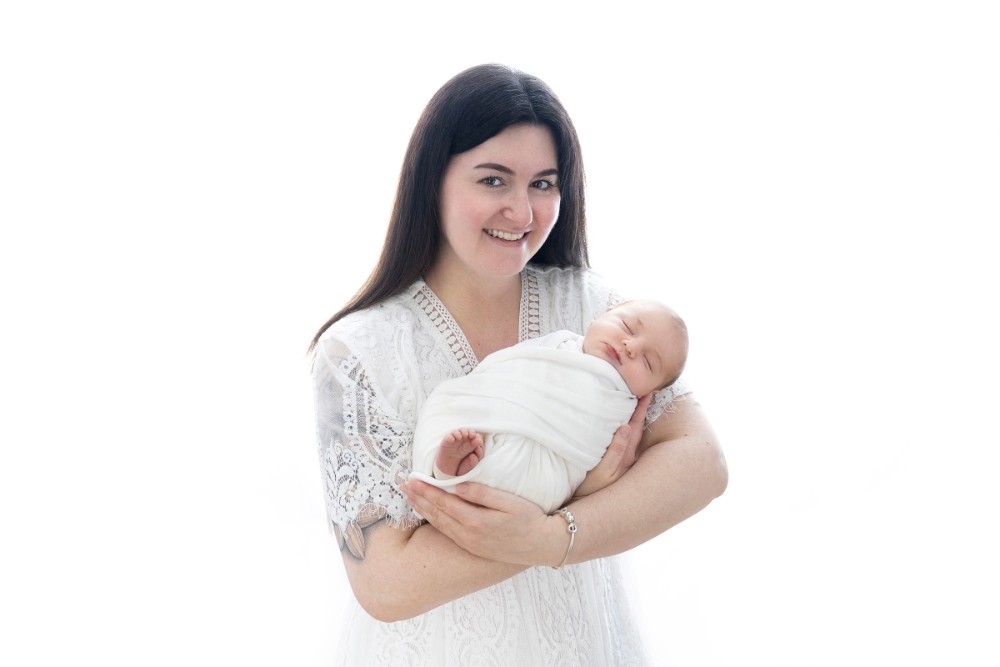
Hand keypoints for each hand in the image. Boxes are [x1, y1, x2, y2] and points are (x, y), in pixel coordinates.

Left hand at [400, 479, 557, 565]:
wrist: (541, 545)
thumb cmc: (529, 519)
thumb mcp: (510, 502)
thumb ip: (483, 494)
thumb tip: (459, 486)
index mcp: (476, 521)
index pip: (443, 502)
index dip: (425, 490)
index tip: (411, 479)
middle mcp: (468, 535)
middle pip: (436, 514)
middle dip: (417, 499)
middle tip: (401, 486)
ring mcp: (468, 543)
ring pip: (439, 524)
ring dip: (422, 510)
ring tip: (409, 498)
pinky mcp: (471, 547)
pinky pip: (446, 532)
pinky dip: (433, 521)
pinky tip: (428, 514)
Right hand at [573, 393, 650, 498]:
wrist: (581, 511)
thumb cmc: (588, 491)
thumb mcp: (602, 472)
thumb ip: (614, 450)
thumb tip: (625, 426)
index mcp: (626, 457)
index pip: (634, 427)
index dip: (640, 409)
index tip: (648, 391)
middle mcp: (627, 459)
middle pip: (636, 428)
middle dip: (641, 409)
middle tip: (647, 389)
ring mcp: (622, 463)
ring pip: (631, 434)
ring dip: (635, 417)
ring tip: (638, 400)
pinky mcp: (614, 466)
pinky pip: (624, 441)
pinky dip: (626, 428)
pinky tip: (624, 421)